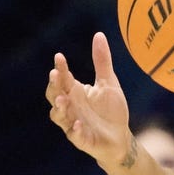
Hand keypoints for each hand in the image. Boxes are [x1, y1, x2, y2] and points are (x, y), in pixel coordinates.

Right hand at [46, 32, 131, 167]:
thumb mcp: (109, 83)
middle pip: (54, 95)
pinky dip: (75, 130)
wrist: (120, 137)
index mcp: (74, 92)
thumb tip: (99, 35)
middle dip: (53, 86)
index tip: (59, 57)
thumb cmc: (111, 110)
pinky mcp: (82, 139)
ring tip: (62, 99)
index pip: (63, 78)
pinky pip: (75, 135)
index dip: (60, 68)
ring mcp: (73, 123)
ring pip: (59, 116)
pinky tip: (79, 124)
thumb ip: (102, 61)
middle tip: (55, 75)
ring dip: (59, 108)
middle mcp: (70, 107)